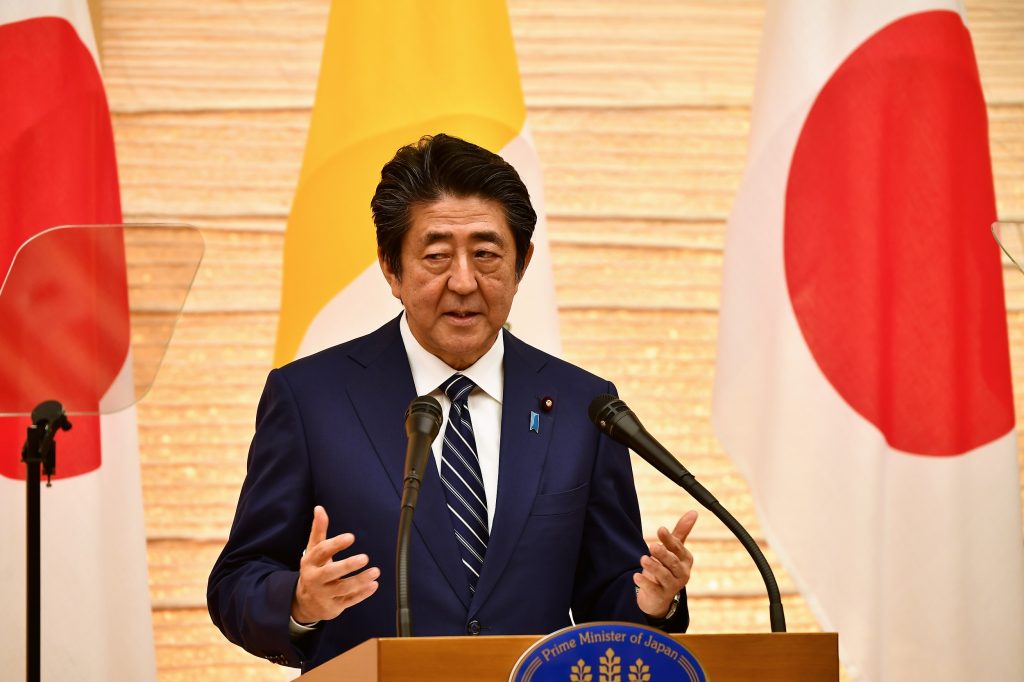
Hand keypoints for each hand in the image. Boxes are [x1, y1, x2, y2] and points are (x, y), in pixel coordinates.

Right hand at [291, 505, 379, 623]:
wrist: (304, 602)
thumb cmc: (314, 568)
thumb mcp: (314, 550)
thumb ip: (318, 530)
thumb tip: (319, 508)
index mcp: (310, 562)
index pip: (322, 552)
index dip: (336, 544)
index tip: (351, 537)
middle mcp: (315, 578)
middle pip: (331, 572)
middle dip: (348, 565)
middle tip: (365, 557)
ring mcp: (324, 594)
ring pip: (343, 588)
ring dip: (360, 580)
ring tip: (375, 571)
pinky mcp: (333, 606)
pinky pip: (349, 601)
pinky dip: (362, 594)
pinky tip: (373, 585)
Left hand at [635, 510, 696, 618]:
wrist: (659, 596)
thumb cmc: (667, 566)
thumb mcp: (674, 549)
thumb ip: (681, 531)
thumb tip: (694, 512)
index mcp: (685, 560)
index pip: (678, 548)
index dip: (669, 539)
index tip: (660, 529)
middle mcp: (682, 573)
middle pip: (672, 562)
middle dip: (663, 554)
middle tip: (652, 546)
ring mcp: (672, 586)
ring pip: (664, 576)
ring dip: (653, 567)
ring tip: (643, 559)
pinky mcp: (660, 596)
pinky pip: (653, 589)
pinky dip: (645, 583)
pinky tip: (636, 576)